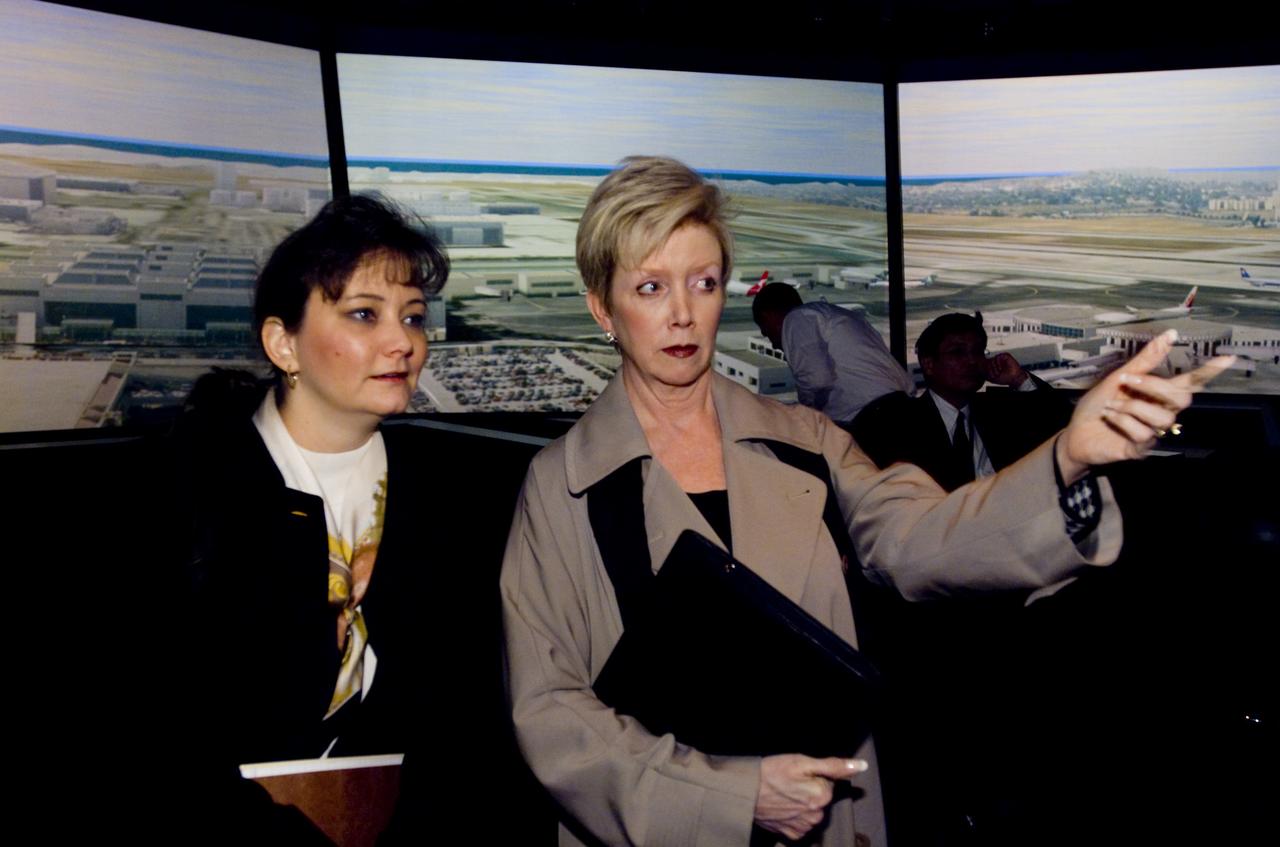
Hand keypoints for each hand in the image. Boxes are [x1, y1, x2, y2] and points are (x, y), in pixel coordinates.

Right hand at [755, 754, 867, 840]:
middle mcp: (817, 816)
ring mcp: (804, 827)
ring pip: (812, 811)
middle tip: (789, 783)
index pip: (828, 782)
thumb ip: (834, 766)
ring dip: (802, 804)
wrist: (744, 792)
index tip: (798, 774)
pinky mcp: (792, 835)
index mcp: (822, 795)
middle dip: (809, 790)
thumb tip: (861, 766)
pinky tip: (782, 807)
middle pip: (821, 798)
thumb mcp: (802, 762)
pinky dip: (795, 817)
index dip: (814, 775)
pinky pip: (801, 824)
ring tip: (784, 794)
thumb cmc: (771, 772)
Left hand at [985, 352, 1028, 387]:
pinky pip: (998, 357)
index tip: (991, 376)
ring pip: (992, 359)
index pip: (986, 364)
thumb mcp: (993, 378)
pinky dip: (998, 363)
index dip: (987, 370)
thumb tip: (980, 372)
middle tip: (994, 375)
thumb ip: (986, 374)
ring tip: (998, 372)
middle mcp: (997, 360)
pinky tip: (1000, 368)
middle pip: (988, 361)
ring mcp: (1002, 358)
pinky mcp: (1006, 355)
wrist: (1014, 379)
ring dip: (994, 367)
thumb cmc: (1005, 378)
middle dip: (990, 369)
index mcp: (994, 364)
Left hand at [1057, 329, 1233, 481]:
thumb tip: (1171, 334)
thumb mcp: (1118, 378)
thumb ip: (1145, 360)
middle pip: (1182, 399)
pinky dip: (1121, 421)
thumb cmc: (1097, 405)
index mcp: (1158, 393)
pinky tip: (1109, 418)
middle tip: (1127, 380)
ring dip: (1131, 406)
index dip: (1209, 372)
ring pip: (1162, 417)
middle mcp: (1161, 412)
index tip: (1228, 358)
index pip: (1190, 382)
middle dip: (1154, 385)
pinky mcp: (1141, 448)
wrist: (1074, 432)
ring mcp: (1153, 432)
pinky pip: (1142, 433)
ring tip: (1111, 404)